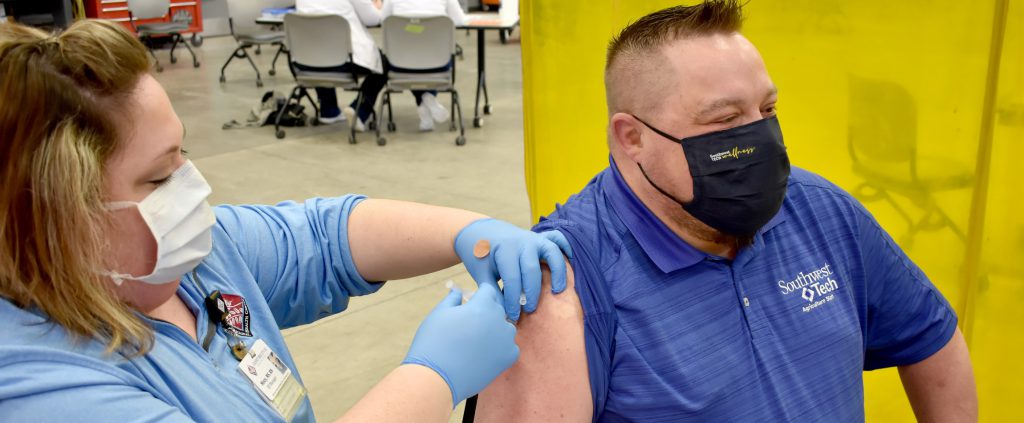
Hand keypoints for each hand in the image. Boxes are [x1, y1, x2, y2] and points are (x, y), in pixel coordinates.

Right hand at [403, 284, 518, 405]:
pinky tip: (484, 354)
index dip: (478, 295)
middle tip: (468, 326)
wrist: (435, 378)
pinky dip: (500, 349)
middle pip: (497, 309)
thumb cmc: (433, 343)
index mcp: (482, 305)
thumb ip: (453, 299)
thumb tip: (458, 291)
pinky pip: (510, 347)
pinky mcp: (508, 358)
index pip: (489, 290)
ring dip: (494, 330)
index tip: (470, 303)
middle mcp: (498, 320)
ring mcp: (506, 340)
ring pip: (505, 328)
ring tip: (475, 342)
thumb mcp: (439, 313)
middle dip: (485, 313)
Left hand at [454, 218, 572, 321]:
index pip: (512, 279)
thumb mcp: (481, 273)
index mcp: (504, 250)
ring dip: (557, 272)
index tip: (512, 316)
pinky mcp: (540, 237)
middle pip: (532, 270)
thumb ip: (493, 292)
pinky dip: (565, 248)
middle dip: (532, 293)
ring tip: (557, 291)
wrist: (481, 231)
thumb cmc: (480, 255)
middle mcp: (521, 242)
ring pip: (552, 252)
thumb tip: (505, 313)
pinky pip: (558, 239)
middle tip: (529, 309)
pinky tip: (570, 260)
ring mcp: (533, 238)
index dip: (513, 300)